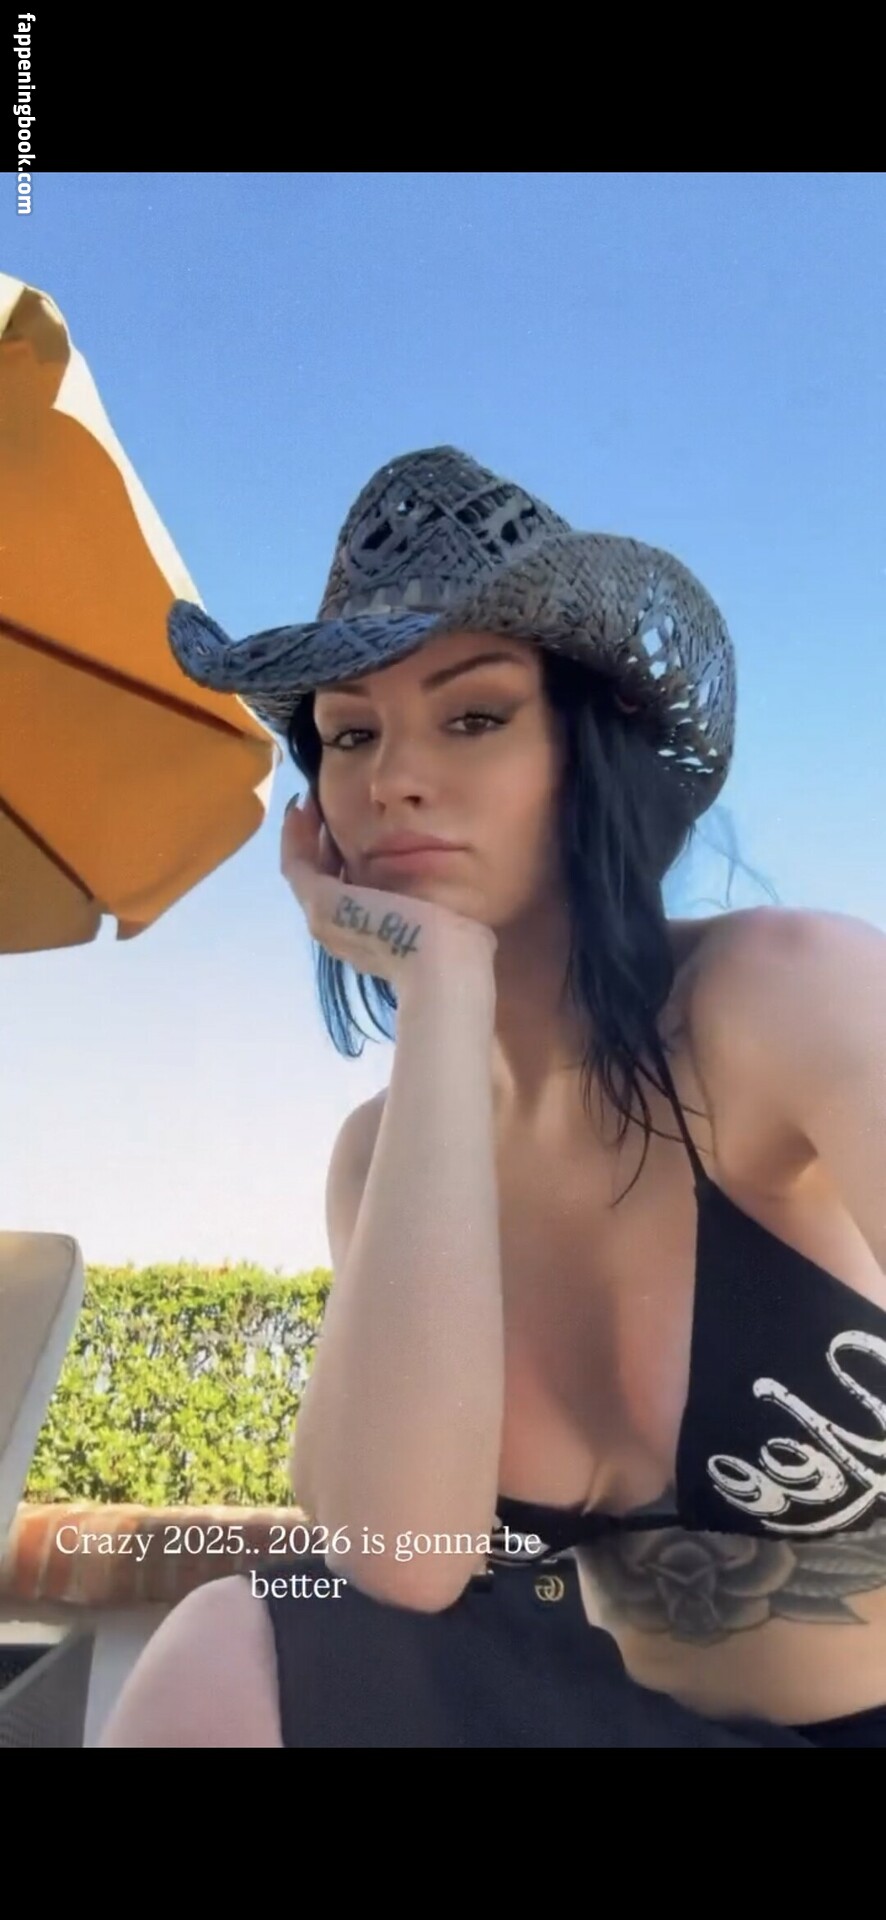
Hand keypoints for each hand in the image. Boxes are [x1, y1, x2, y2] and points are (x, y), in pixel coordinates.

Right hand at [280, 792, 497, 991]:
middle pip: (320, 882)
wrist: (442, 969)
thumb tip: (449, 899)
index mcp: (367, 938)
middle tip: (320, 810)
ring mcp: (326, 920)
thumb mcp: (443, 918)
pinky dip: (295, 836)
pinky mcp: (322, 904)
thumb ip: (434, 904)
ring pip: (304, 872)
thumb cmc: (455, 948)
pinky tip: (301, 806)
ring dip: (303, 837)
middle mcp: (340, 932)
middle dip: (319, 846)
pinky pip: (297, 864)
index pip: (345, 893)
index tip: (348, 831)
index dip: (342, 861)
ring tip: (308, 805)